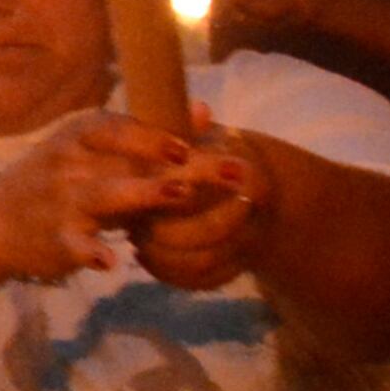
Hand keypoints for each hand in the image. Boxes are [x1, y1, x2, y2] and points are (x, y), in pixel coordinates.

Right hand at [0, 113, 200, 283]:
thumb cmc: (55, 182)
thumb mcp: (94, 151)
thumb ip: (151, 137)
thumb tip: (206, 112)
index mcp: (80, 136)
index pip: (119, 128)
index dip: (155, 136)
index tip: (191, 145)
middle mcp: (68, 163)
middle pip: (128, 163)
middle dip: (179, 167)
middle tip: (231, 171)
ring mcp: (60, 201)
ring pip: (102, 196)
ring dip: (140, 194)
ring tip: (177, 197)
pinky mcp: (55, 239)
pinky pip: (73, 244)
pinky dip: (88, 251)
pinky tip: (109, 261)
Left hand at [132, 118, 272, 291]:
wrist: (235, 190)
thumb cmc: (201, 154)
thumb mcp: (197, 137)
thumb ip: (188, 128)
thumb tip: (197, 109)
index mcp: (250, 174)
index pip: (232, 185)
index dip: (188, 186)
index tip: (156, 186)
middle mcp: (255, 213)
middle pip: (213, 230)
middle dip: (166, 228)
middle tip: (134, 220)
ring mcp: (247, 245)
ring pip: (204, 261)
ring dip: (164, 253)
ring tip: (136, 237)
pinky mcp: (232, 268)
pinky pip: (201, 281)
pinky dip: (170, 273)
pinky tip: (146, 256)